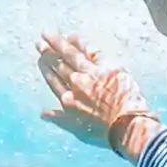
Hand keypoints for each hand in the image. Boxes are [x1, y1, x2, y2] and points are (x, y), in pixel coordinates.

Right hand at [35, 33, 157, 157]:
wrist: (127, 127)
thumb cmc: (105, 132)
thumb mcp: (78, 130)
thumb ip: (60, 119)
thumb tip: (43, 114)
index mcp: (68, 101)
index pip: (53, 80)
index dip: (45, 69)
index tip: (40, 60)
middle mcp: (76, 85)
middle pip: (58, 65)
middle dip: (47, 53)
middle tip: (39, 43)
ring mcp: (90, 74)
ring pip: (70, 54)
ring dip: (57, 43)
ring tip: (48, 34)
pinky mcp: (106, 66)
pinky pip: (90, 50)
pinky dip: (79, 42)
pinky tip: (71, 37)